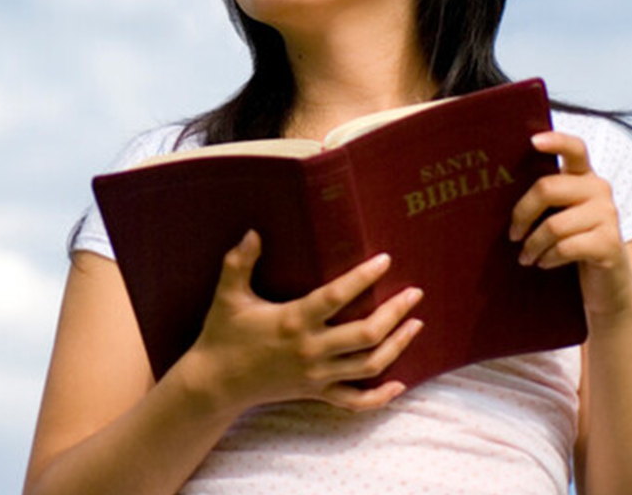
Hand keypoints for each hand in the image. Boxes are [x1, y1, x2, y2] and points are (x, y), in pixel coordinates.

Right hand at [181, 230, 423, 413]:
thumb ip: (239, 262)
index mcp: (293, 321)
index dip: (363, 278)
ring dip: (398, 346)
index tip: (385, 260)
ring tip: (416, 324)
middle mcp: (310, 350)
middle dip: (395, 313)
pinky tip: (400, 384)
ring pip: (369, 365)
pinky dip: (380, 397)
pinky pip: (355, 400)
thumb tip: (253, 232)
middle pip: (366, 334)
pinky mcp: (315, 392)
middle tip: (415, 294)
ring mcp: (316, 375)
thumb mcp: (228, 296)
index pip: (336, 297)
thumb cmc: (222, 335)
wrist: (214, 383)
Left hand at [509, 131, 631, 318]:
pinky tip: (543, 262)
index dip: (556, 141)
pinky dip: (548, 257)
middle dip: (522, 213)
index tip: (532, 141)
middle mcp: (599, 189)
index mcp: (583, 177)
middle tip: (512, 234)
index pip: (574, 148)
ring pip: (554, 224)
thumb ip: (543, 198)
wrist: (608, 284)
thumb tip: (494, 189)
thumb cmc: (572, 243)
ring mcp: (608, 215)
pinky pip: (566, 247)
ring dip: (532, 244)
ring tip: (526, 256)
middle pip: (547, 187)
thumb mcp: (558, 215)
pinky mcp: (610, 244)